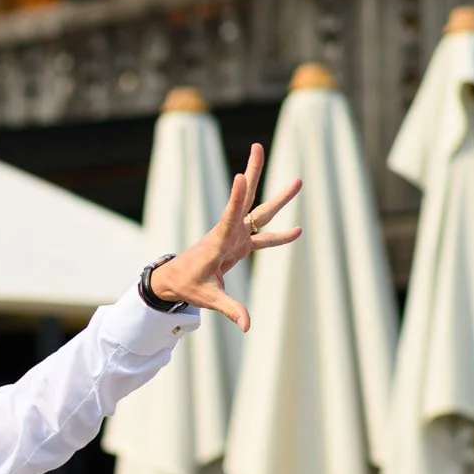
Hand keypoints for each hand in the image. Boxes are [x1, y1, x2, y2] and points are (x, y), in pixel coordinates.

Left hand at [148, 142, 302, 331]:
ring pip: (257, 211)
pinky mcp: (240, 243)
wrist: (176, 280)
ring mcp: (235, 235)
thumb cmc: (188, 286)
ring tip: (298, 180)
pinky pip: (263, 235)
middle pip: (245, 200)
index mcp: (218, 241)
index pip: (229, 216)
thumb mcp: (208, 298)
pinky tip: (298, 230)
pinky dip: (279, 234)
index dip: (234, 198)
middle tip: (258, 147)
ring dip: (277, 197)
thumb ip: (230, 309)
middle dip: (253, 173)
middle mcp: (228, 232)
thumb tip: (247, 326)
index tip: (240, 176)